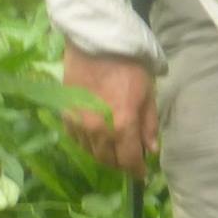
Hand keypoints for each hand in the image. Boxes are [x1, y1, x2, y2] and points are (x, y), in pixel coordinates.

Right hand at [62, 46, 157, 179]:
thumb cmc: (129, 65)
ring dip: (105, 156)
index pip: (129, 160)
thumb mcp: (148, 93)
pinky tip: (96, 139)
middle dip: (121, 164)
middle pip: (109, 160)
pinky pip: (77, 140)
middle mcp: (98, 131)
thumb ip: (149, 124)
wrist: (96, 43)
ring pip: (92, 153)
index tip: (142, 173)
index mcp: (122, 125)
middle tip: (130, 160)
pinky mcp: (66, 116)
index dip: (137, 170)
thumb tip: (152, 149)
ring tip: (114, 150)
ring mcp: (79, 125)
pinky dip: (88, 144)